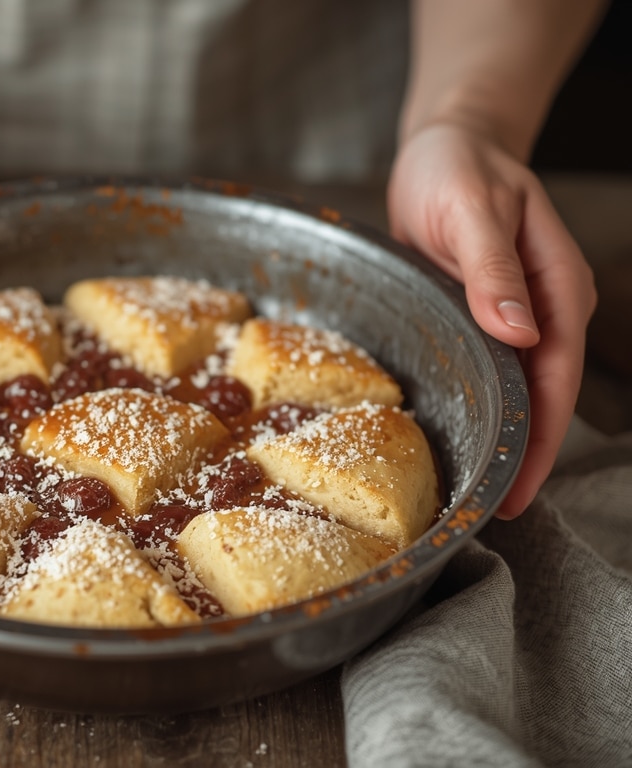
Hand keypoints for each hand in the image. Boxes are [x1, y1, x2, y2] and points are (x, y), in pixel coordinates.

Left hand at [388, 123, 596, 518]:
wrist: (446, 146)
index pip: (555, 377)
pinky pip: (492, 369)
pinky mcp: (487, 314)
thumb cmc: (458, 168)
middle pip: (543, 395)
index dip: (539, 437)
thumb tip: (521, 333)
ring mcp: (518, 314)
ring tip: (482, 487)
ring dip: (506, 436)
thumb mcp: (473, 211)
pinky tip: (467, 431)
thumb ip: (495, 271)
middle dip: (525, 453)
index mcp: (556, 286)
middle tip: (495, 508)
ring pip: (520, 389)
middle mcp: (545, 308)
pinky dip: (485, 403)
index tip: (517, 487)